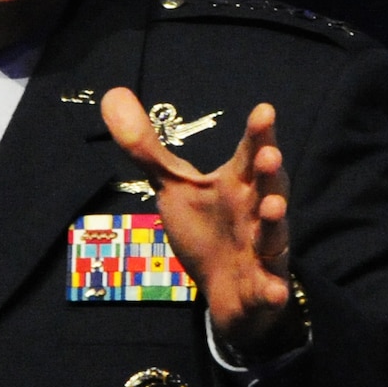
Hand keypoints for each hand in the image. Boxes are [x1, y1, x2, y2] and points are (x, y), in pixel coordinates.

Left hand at [101, 90, 294, 357]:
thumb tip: (112, 94)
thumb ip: (146, 147)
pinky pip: (269, 288)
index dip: (257, 133)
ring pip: (273, 235)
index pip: (248, 153)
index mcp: (237, 184)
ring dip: (276, 222)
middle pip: (268, 188)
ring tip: (274, 208)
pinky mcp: (262, 286)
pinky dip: (271, 290)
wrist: (227, 291)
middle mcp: (255, 211)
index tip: (263, 110)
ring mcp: (262, 250)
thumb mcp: (173, 187)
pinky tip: (274, 292)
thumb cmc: (207, 229)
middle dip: (269, 172)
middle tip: (269, 154)